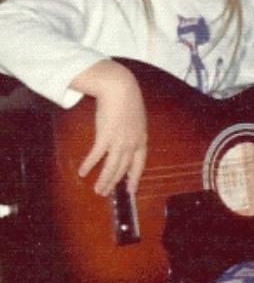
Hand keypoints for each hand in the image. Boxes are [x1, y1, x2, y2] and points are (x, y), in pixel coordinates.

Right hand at [70, 60, 147, 194]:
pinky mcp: (106, 136)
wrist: (120, 88)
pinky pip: (97, 155)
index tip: (131, 190)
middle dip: (115, 182)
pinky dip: (89, 164)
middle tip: (106, 193)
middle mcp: (132, 143)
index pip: (139, 164)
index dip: (134, 178)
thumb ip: (133, 131)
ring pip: (112, 167)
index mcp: (141, 139)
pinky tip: (83, 172)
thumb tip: (127, 139)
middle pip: (123, 169)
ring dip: (104, 180)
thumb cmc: (127, 101)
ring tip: (98, 190)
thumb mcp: (136, 119)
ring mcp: (120, 141)